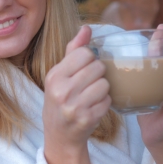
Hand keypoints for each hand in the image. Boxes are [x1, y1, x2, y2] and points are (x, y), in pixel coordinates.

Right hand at [42, 25, 111, 152]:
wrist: (59, 135)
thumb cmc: (61, 99)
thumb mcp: (60, 75)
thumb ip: (74, 50)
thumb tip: (86, 28)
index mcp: (54, 76)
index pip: (85, 53)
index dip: (90, 59)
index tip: (84, 68)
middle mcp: (62, 90)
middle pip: (98, 67)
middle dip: (98, 74)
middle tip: (89, 83)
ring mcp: (74, 106)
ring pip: (105, 84)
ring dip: (102, 89)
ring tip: (92, 95)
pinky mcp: (87, 119)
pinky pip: (108, 101)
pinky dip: (104, 103)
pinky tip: (94, 107)